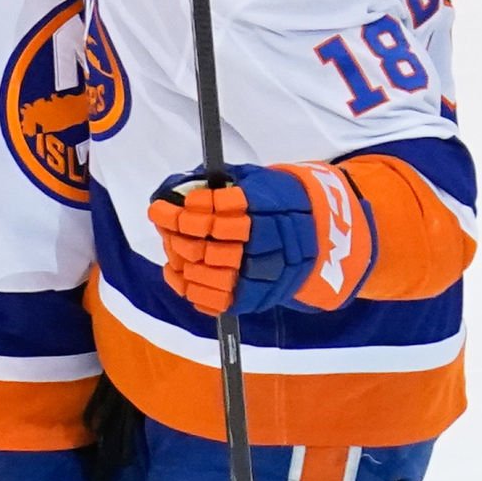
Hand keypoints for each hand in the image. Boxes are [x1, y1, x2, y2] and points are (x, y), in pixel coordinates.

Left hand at [147, 163, 373, 315]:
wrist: (319, 239)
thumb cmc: (279, 203)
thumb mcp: (258, 181)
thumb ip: (223, 183)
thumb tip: (180, 185)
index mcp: (265, 211)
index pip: (220, 210)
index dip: (190, 208)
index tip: (168, 203)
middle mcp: (262, 245)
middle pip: (208, 243)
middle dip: (178, 231)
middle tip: (162, 219)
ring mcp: (256, 275)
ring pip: (206, 273)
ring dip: (181, 257)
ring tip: (170, 243)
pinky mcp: (252, 298)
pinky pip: (214, 299)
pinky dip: (188, 286)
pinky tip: (175, 270)